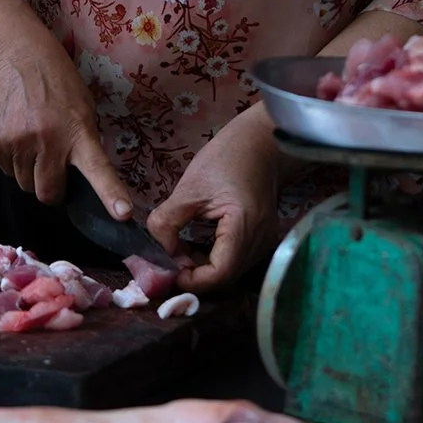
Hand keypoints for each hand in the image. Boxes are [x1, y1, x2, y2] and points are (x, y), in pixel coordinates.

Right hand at [0, 31, 133, 215]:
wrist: (16, 57)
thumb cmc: (58, 82)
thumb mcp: (84, 107)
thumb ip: (84, 141)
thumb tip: (78, 175)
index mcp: (78, 132)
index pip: (98, 169)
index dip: (110, 194)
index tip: (123, 214)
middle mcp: (48, 142)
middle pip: (47, 194)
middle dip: (53, 190)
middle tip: (55, 170)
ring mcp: (18, 144)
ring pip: (24, 184)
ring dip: (31, 174)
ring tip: (34, 144)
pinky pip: (7, 170)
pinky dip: (14, 162)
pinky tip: (18, 137)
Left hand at [146, 106, 281, 293]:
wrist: (259, 142)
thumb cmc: (226, 158)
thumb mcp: (189, 189)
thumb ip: (168, 223)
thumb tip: (158, 253)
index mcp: (244, 226)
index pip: (220, 274)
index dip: (192, 280)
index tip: (168, 271)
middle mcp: (260, 240)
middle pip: (226, 278)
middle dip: (194, 277)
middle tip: (168, 264)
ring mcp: (265, 241)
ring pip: (231, 272)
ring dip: (203, 269)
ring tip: (178, 254)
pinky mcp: (261, 238)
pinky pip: (236, 260)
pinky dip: (214, 260)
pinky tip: (196, 247)